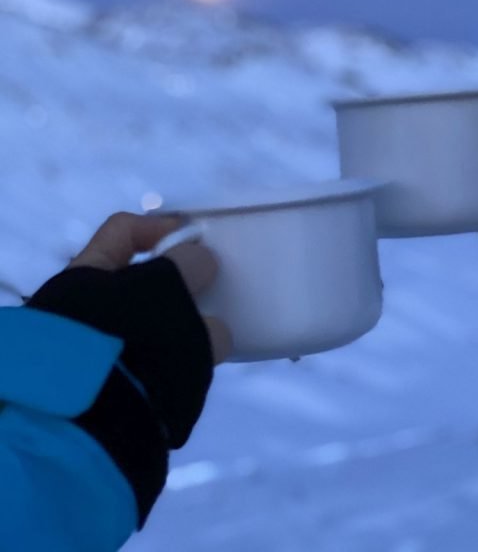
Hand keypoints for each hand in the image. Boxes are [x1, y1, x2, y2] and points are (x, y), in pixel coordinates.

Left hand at [27, 212, 232, 525]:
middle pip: (145, 281)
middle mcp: (91, 312)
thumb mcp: (159, 286)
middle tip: (215, 283)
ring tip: (218, 329)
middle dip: (182, 283)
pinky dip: (188, 355)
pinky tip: (211, 357)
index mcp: (85, 277)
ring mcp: (109, 351)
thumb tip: (199, 262)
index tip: (198, 238)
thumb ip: (185, 265)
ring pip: (160, 324)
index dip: (161, 227)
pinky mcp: (128, 387)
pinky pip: (166, 359)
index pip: (123, 232)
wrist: (99, 423)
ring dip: (189, 323)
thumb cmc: (124, 337)